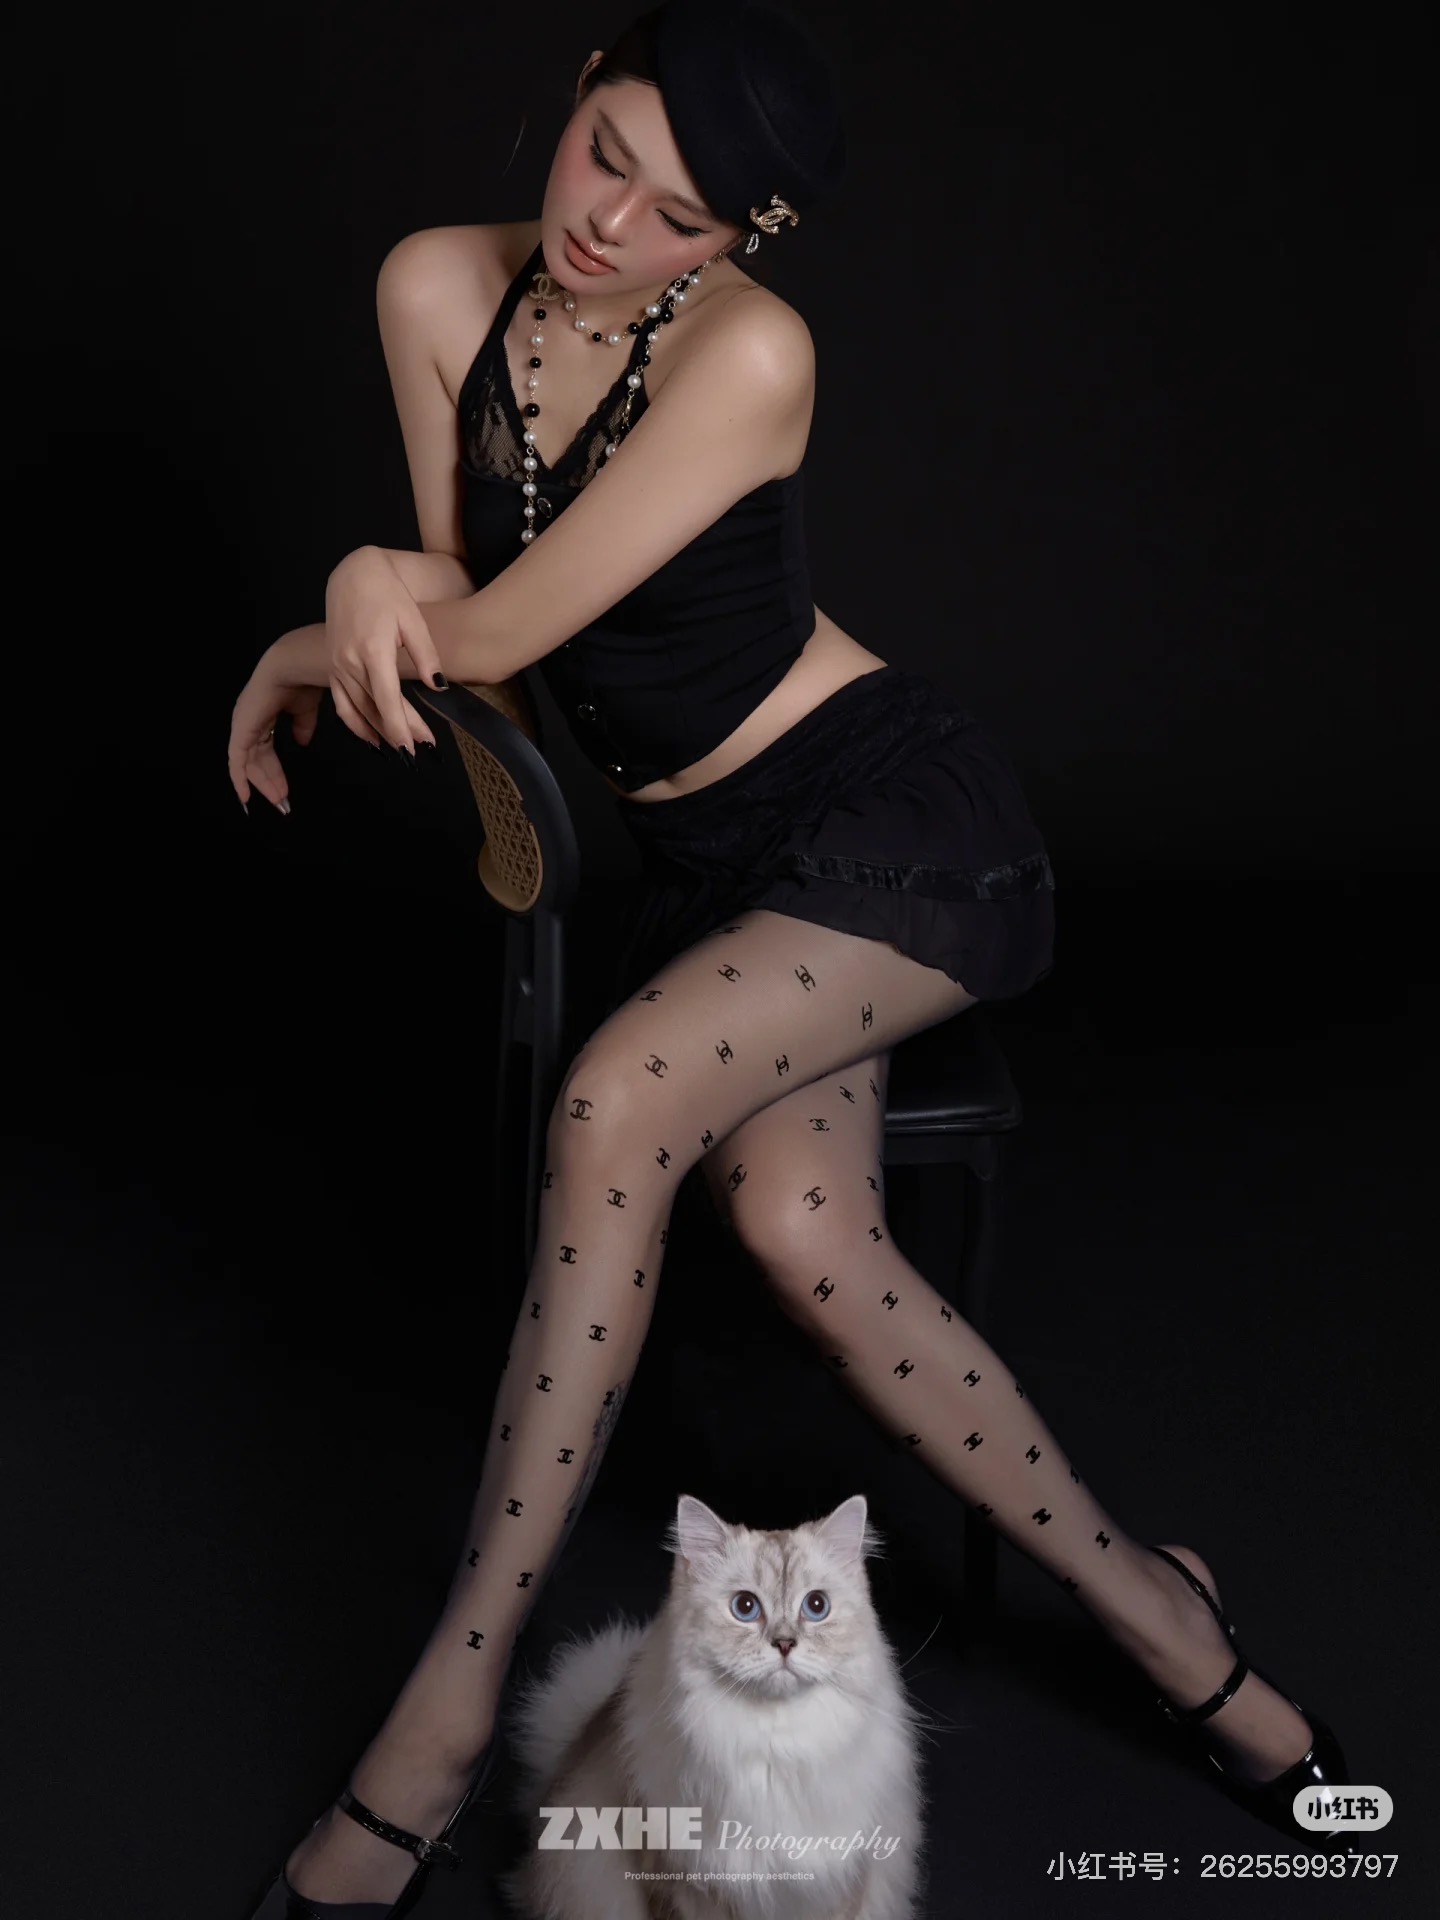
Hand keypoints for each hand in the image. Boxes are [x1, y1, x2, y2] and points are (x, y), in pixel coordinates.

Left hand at [227, 645, 325, 814]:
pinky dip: (240, 779)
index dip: (275, 771)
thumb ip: (302, 727)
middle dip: (271, 781)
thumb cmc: (301, 683)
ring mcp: (243, 726)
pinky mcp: (240, 730)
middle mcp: (249, 722)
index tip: (285, 791)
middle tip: (283, 803)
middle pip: (256, 760)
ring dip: (263, 783)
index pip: (265, 749)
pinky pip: (237, 760)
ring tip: (279, 802)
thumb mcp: (304, 711)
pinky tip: (245, 797)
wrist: (292, 667)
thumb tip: (303, 743)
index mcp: (263, 715)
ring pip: (248, 763)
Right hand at [325, 547, 443, 753]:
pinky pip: (342, 703)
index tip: (413, 748)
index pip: (387, 699)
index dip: (400, 726)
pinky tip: (372, 738)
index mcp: (373, 650)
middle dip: (397, 734)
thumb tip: (439, 687)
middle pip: (375, 709)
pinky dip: (355, 724)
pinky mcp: (333, 667)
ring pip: (357, 709)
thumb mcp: (414, 621)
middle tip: (418, 754)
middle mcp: (350, 662)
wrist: (354, 576)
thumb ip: (426, 655)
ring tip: (399, 751)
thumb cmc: (389, 595)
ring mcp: (338, 666)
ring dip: (378, 733)